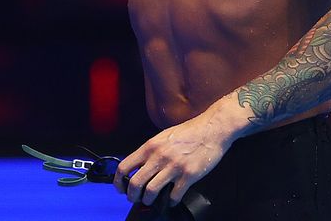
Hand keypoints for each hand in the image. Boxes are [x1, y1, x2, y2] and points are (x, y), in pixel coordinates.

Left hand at [114, 108, 230, 207]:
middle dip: (132, 196)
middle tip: (135, 199)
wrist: (211, 129)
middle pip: (135, 183)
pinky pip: (173, 196)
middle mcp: (159, 156)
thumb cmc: (189, 132)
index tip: (120, 188)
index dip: (118, 181)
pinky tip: (172, 199)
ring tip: (152, 200)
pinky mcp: (188, 176)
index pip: (125, 166)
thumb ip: (151, 151)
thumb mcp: (164, 136)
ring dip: (149, 201)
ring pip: (151, 192)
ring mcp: (173, 167)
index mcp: (151, 146)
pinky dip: (170, 202)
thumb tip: (140, 167)